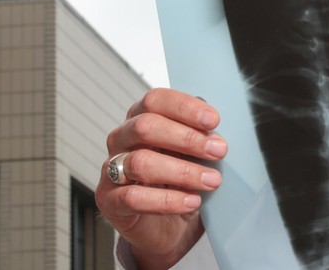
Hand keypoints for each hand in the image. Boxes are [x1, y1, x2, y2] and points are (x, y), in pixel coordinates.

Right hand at [96, 88, 227, 269]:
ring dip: (183, 171)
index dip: (184, 107)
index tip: (214, 120)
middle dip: (187, 138)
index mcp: (141, 119)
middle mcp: (122, 140)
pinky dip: (167, 200)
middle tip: (219, 151)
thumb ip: (200, 138)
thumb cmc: (180, 181)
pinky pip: (134, 197)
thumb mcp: (193, 155)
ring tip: (212, 180)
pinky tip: (192, 201)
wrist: (166, 227)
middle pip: (146, 127)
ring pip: (140, 162)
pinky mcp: (110, 201)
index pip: (155, 100)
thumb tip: (218, 133)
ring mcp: (111, 170)